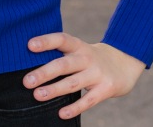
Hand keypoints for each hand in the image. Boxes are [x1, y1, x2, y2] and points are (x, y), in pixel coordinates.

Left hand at [23, 33, 145, 119]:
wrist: (126, 62)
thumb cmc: (91, 58)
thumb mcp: (79, 50)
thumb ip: (60, 55)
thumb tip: (27, 63)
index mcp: (78, 46)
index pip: (61, 39)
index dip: (46, 41)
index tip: (29, 45)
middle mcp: (87, 58)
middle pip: (64, 64)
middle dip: (44, 73)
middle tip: (26, 81)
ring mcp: (97, 74)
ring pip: (73, 83)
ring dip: (55, 89)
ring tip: (38, 95)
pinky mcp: (106, 89)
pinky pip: (88, 100)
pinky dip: (74, 107)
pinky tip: (61, 113)